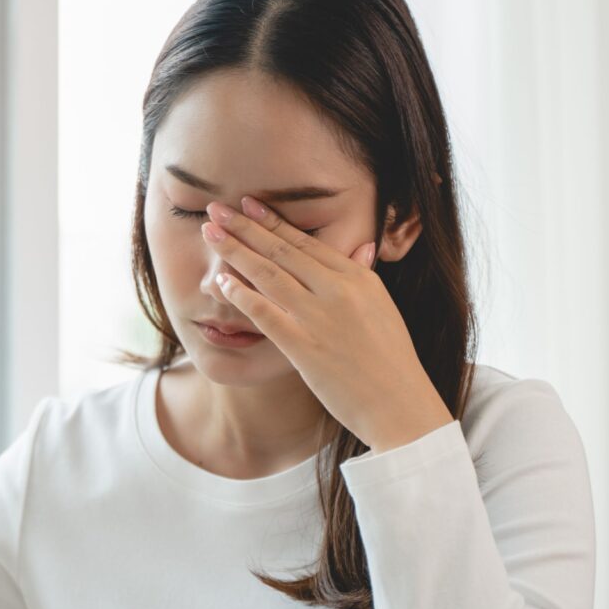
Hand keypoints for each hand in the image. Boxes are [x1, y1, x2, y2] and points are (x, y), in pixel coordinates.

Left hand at [201, 196, 451, 452]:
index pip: (306, 242)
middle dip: (245, 227)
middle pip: (281, 251)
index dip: (272, 221)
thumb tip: (363, 247)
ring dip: (235, 252)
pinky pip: (265, 313)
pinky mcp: (304, 346)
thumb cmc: (391, 360)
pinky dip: (241, 294)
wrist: (399, 404)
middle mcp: (338, 290)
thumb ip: (365, 276)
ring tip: (209, 234)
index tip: (248, 204)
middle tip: (215, 209)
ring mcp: (320, 317)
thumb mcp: (383, 308)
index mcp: (358, 277)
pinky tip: (221, 281)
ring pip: (268, 275)